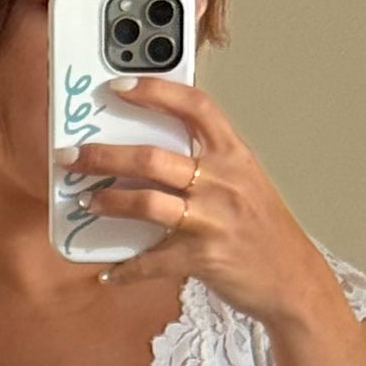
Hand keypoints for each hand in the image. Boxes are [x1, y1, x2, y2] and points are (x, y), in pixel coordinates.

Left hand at [60, 78, 344, 334]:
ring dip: (108, 202)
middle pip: (152, 157)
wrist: (293, 279)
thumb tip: (153, 152)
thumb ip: (207, 162)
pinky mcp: (204, 257)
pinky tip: (110, 271)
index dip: (155, 91)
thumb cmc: (264, 230)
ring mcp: (212, 219)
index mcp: (233, 155)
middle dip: (103, 155)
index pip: (195, 106)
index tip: (119, 86)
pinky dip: (127, 269)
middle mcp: (222, 181)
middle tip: (72, 156)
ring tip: (86, 202)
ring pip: (146, 202)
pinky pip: (153, 261)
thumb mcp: (244, 182)